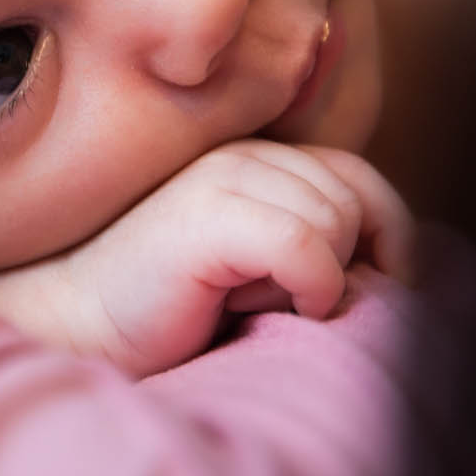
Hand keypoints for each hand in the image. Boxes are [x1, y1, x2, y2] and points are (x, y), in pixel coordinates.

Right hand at [0, 141, 414, 377]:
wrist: (79, 320)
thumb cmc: (169, 303)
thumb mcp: (254, 261)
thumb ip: (309, 238)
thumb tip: (396, 270)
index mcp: (251, 157)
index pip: (356, 176)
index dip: (385, 232)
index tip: (375, 288)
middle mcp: (238, 154)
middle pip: (352, 198)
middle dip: (346, 262)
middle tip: (291, 302)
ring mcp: (219, 178)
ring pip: (333, 220)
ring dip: (317, 277)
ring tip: (258, 299)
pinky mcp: (206, 217)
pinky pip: (307, 245)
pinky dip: (312, 285)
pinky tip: (268, 305)